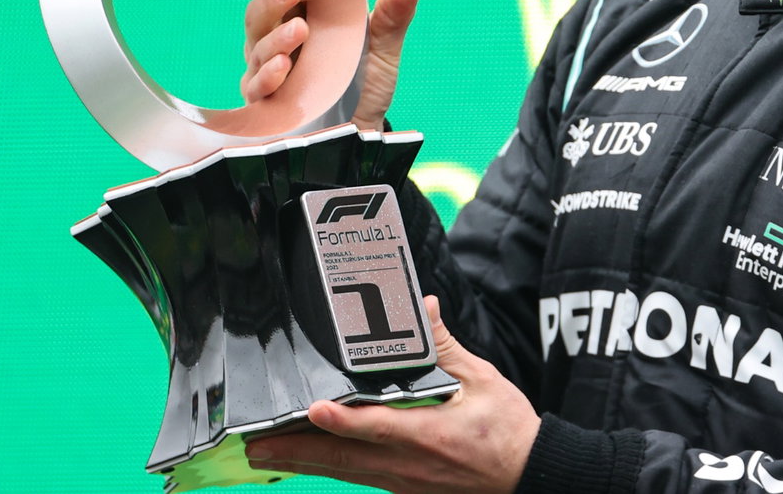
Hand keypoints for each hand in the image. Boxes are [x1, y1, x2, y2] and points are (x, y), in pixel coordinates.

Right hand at [242, 0, 422, 129]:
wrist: (362, 134)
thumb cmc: (365, 85)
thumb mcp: (382, 49)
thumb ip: (392, 15)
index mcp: (302, 19)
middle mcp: (277, 42)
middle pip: (260, 13)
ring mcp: (266, 73)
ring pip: (257, 48)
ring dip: (276, 38)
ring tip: (299, 31)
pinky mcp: (264, 106)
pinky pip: (257, 88)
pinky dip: (267, 76)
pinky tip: (282, 67)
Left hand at [245, 297, 539, 492]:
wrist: (528, 476)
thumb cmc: (507, 431)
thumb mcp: (483, 381)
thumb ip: (447, 347)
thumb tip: (426, 308)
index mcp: (430, 435)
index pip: (378, 427)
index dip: (343, 421)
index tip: (314, 410)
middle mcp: (409, 464)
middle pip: (344, 458)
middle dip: (296, 450)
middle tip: (254, 443)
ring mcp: (404, 481)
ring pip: (343, 472)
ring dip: (302, 462)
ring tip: (262, 453)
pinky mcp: (404, 488)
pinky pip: (358, 477)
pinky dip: (328, 468)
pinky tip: (306, 461)